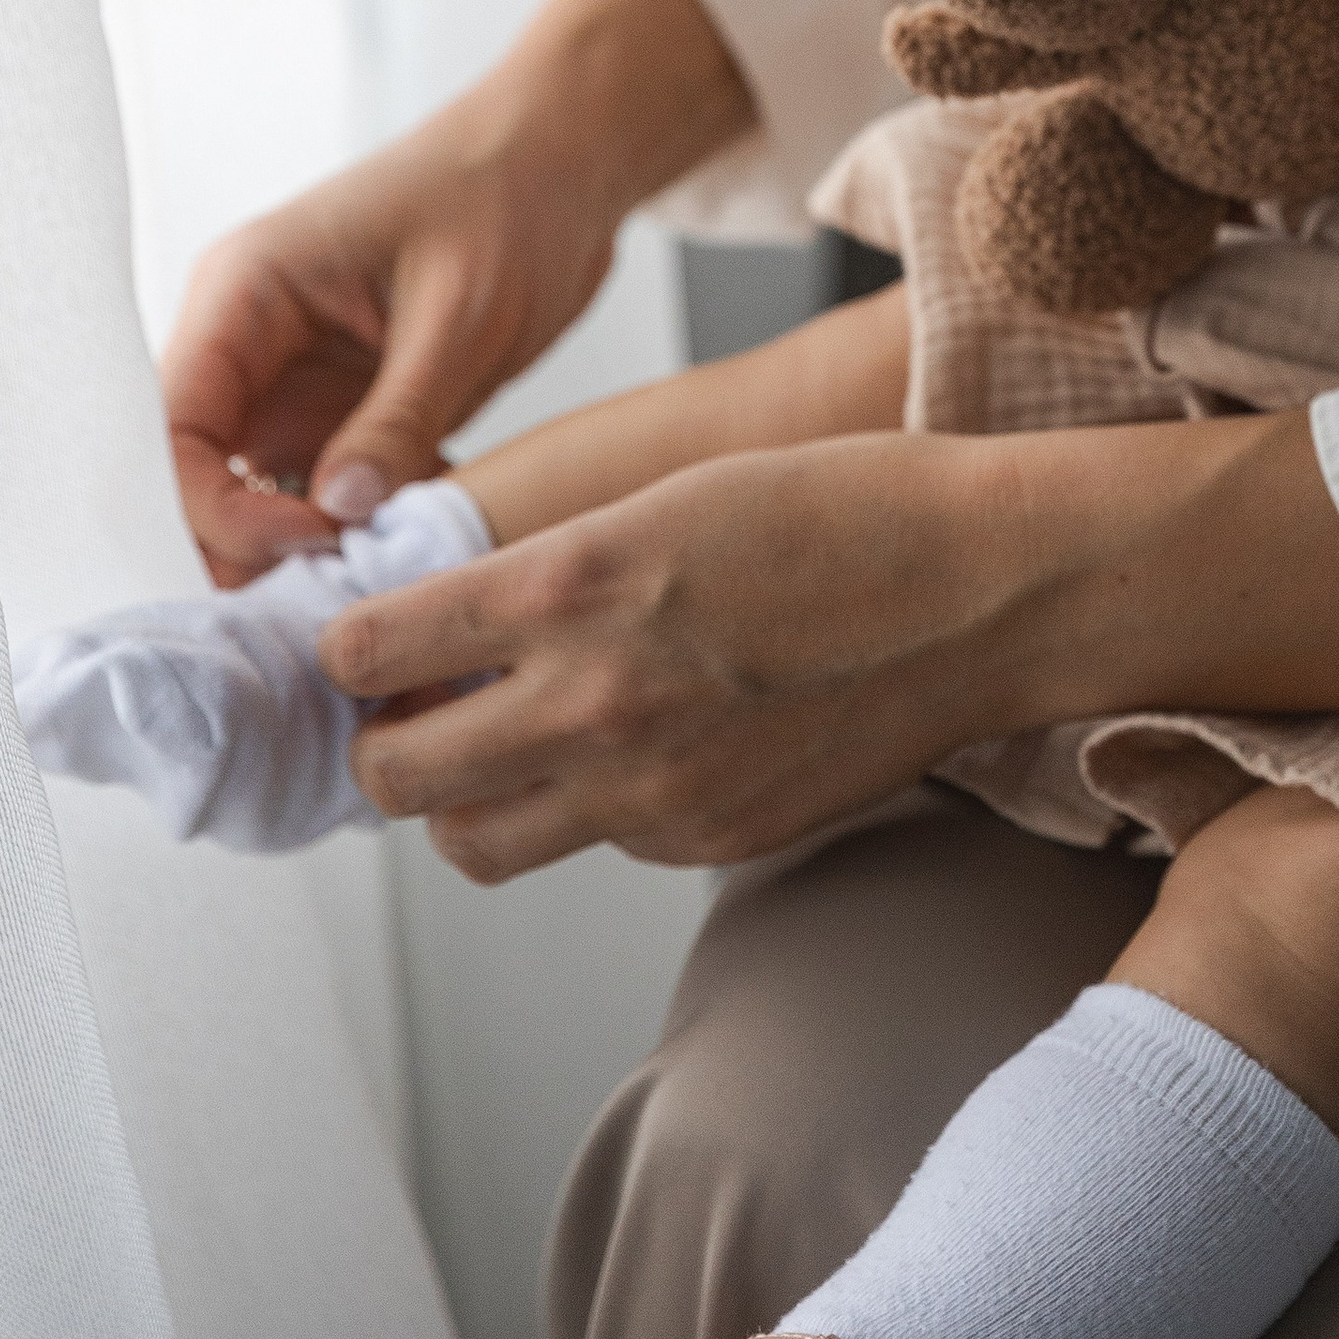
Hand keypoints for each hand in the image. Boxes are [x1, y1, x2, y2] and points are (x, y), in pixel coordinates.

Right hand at [161, 0, 748, 581]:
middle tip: (332, 589)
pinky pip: (332, 492)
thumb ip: (397, 417)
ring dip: (312, 547)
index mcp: (246, 292)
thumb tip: (336, 515)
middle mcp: (254, 342)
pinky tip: (425, 541)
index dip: (216, 506)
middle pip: (202, 477)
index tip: (305, 541)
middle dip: (251, 546)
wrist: (572, 159)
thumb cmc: (510, 193)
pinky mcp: (353, 409)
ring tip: (381, 579)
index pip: (175, 427)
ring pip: (263, 496)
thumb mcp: (460, 313)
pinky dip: (369, 528)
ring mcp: (300, 380)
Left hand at [324, 407, 1338, 882]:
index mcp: (577, 585)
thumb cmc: (848, 508)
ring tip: (499, 739)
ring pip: (473, 843)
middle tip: (408, 701)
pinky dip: (580, 806)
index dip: (350, 643)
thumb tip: (450, 615)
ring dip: (460, 797)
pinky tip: (634, 741)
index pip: (375, 647)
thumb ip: (552, 564)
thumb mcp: (672, 492)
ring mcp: (650, 790)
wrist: (988, 590)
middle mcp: (593, 701)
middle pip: (392, 776)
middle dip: (379, 738)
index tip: (363, 634)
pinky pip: (591, 845)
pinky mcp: (705, 842)